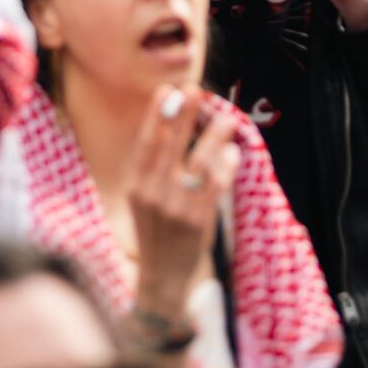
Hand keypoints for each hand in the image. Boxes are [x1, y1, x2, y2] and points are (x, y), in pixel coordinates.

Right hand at [128, 88, 240, 321]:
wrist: (162, 277)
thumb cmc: (155, 231)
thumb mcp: (141, 199)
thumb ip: (152, 167)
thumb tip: (168, 125)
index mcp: (135, 186)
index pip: (145, 143)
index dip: (156, 115)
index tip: (167, 90)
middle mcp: (152, 194)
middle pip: (171, 145)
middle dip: (184, 115)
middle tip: (196, 90)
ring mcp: (176, 208)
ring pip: (198, 162)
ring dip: (213, 136)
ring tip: (226, 118)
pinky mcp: (198, 221)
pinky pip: (216, 186)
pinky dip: (226, 166)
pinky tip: (233, 152)